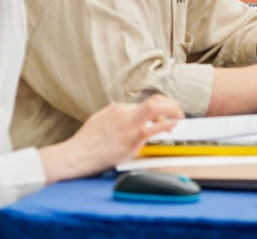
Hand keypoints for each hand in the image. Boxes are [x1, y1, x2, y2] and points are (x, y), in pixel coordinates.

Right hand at [40, 94, 182, 182]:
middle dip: (170, 104)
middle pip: (154, 101)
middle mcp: (124, 113)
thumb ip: (116, 117)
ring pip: (156, 109)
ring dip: (172, 112)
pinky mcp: (131, 141)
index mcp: (116, 108)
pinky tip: (173, 126)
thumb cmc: (86, 142)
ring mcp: (128, 126)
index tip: (165, 114)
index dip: (158, 109)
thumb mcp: (100, 121)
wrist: (76, 155)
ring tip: (180, 118)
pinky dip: (167, 125)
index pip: (144, 104)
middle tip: (178, 111)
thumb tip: (128, 117)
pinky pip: (154, 129)